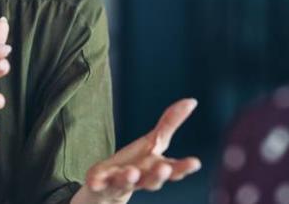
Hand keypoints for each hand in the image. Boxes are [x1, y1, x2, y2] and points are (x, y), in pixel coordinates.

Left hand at [73, 99, 200, 203]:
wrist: (108, 187)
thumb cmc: (137, 163)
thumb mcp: (154, 142)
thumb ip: (170, 123)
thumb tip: (192, 101)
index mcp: (155, 168)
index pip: (173, 169)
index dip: (184, 167)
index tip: (195, 163)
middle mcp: (141, 178)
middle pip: (152, 180)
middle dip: (158, 175)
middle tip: (163, 168)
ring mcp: (120, 182)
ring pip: (126, 183)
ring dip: (128, 178)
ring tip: (131, 173)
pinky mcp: (100, 183)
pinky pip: (98, 184)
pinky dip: (96, 183)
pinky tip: (93, 181)